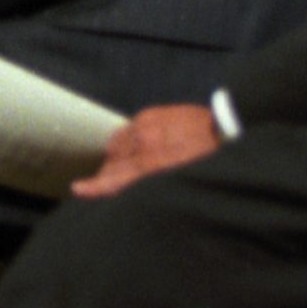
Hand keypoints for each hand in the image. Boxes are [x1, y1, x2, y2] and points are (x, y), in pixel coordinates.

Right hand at [73, 104, 222, 198]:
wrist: (228, 128)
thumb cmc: (213, 162)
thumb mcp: (188, 183)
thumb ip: (156, 186)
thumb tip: (134, 192)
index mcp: (155, 163)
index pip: (118, 177)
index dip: (97, 186)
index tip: (78, 189)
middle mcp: (145, 143)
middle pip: (113, 163)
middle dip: (110, 176)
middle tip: (111, 187)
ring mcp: (144, 126)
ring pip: (115, 147)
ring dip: (116, 160)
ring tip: (125, 170)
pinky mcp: (147, 115)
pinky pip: (123, 132)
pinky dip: (123, 144)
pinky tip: (132, 151)